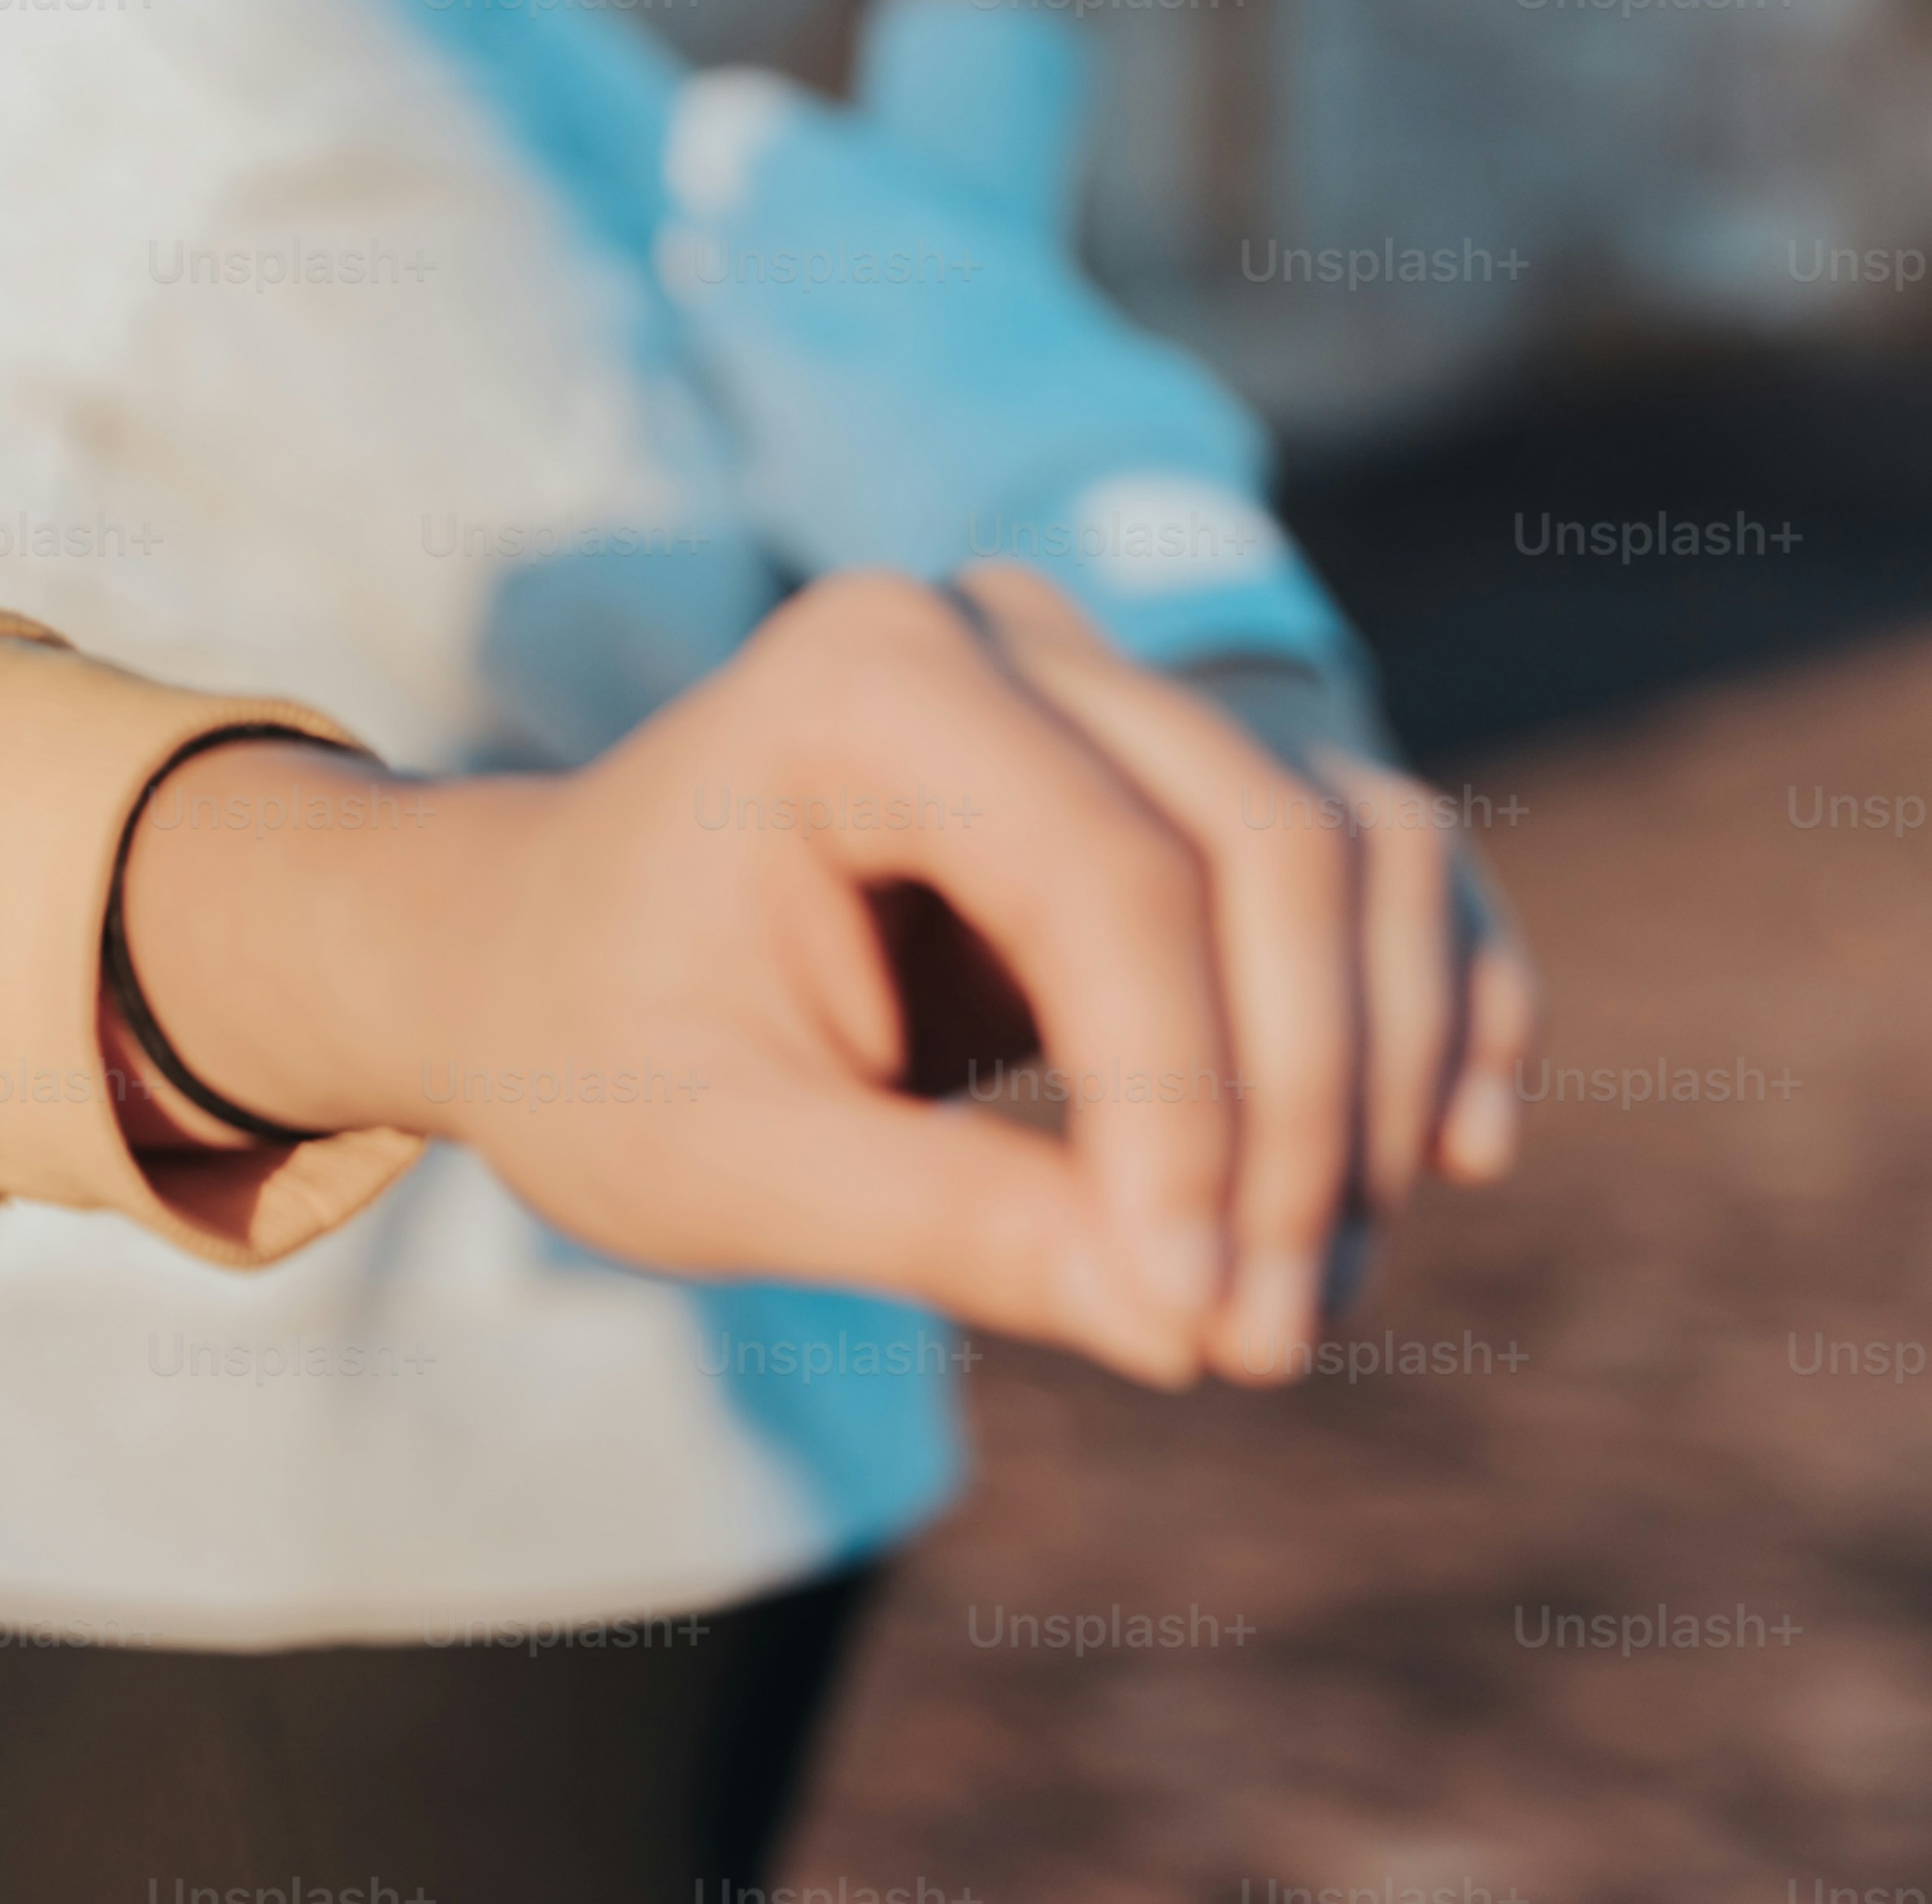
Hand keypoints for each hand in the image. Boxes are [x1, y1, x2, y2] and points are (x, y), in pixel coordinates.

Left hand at [114, 565, 1532, 1387]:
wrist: (532, 952)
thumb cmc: (593, 1042)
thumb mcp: (727, 1163)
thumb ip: (953, 1229)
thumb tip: (1191, 1324)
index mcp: (864, 676)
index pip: (1113, 885)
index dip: (1193, 1116)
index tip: (1196, 1321)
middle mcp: (1004, 636)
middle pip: (1269, 850)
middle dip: (1300, 1116)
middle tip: (1267, 1340)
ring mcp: (1101, 682)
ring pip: (1355, 848)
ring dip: (1377, 1076)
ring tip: (1317, 1290)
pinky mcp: (1169, 769)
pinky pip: (1367, 858)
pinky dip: (1427, 995)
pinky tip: (1444, 1154)